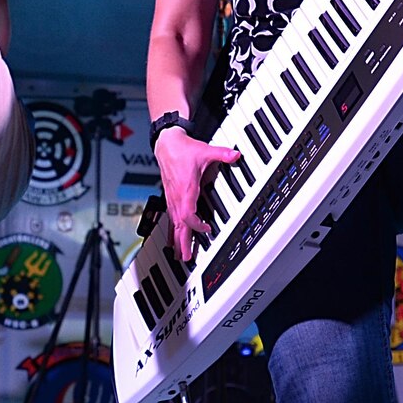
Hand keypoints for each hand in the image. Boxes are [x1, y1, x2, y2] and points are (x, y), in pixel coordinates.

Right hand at [153, 126, 240, 261]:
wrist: (167, 145)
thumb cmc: (183, 150)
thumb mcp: (205, 151)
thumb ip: (222, 154)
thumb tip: (236, 154)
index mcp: (186, 189)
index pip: (188, 215)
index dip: (197, 225)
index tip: (207, 229)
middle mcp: (177, 197)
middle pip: (178, 225)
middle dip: (182, 242)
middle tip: (185, 257)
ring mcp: (172, 199)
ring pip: (173, 224)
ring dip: (176, 240)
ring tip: (179, 255)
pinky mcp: (170, 198)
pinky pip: (171, 218)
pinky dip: (172, 230)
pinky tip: (173, 240)